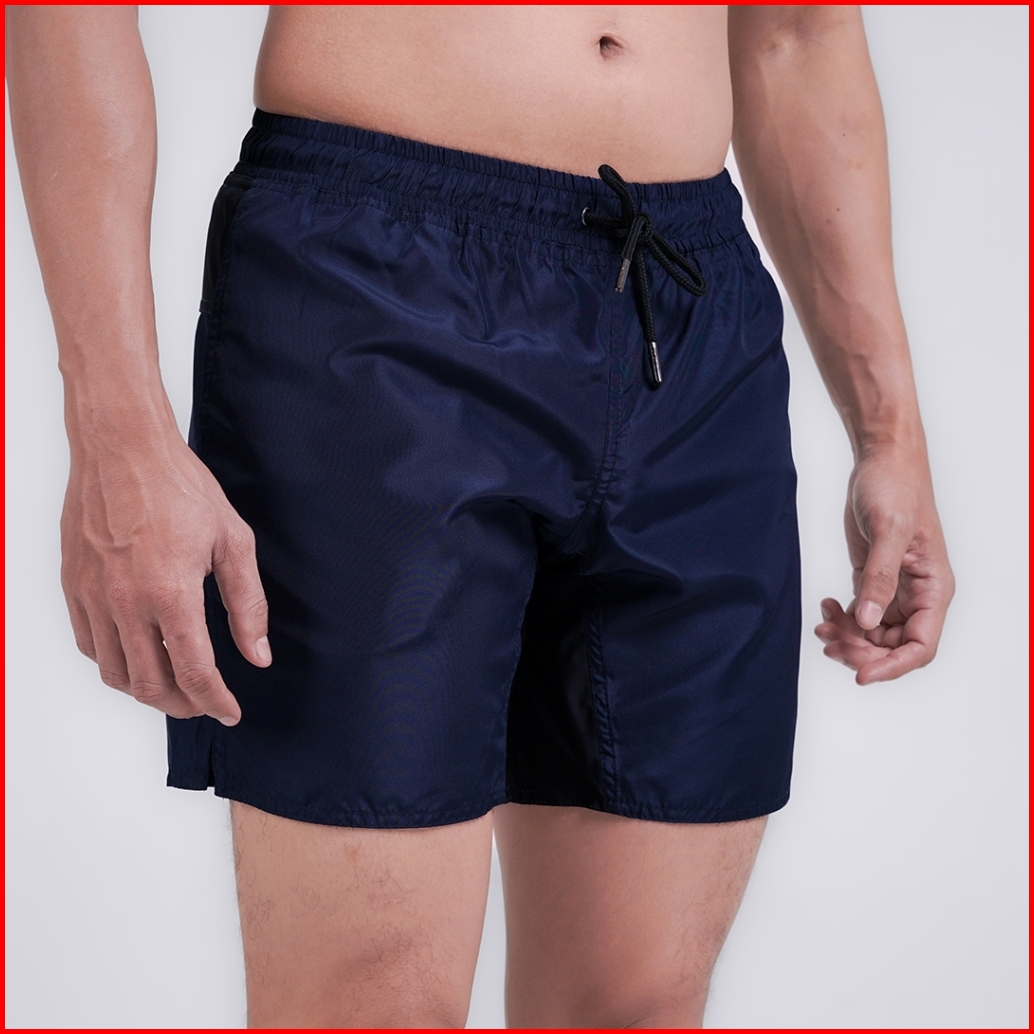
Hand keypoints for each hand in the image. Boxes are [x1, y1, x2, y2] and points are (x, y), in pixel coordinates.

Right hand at [60, 429, 269, 722]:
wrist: (123, 448)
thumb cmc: (181, 487)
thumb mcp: (233, 541)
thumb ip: (247, 604)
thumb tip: (257, 654)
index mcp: (171, 592)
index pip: (194, 671)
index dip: (215, 700)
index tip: (231, 712)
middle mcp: (125, 602)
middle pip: (150, 685)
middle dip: (183, 705)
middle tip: (205, 703)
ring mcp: (93, 596)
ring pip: (115, 673)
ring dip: (147, 691)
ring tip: (175, 686)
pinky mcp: (73, 586)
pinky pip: (89, 645)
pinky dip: (114, 664)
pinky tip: (138, 656)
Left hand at [815, 443, 953, 683]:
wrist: (881, 462)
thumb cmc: (895, 488)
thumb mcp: (887, 532)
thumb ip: (879, 578)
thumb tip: (869, 622)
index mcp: (934, 589)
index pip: (920, 647)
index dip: (892, 667)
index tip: (859, 675)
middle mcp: (918, 595)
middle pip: (892, 647)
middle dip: (860, 651)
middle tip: (828, 642)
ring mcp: (895, 589)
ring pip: (872, 635)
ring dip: (847, 637)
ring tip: (821, 624)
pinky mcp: (874, 579)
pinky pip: (860, 615)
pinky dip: (841, 618)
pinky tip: (825, 605)